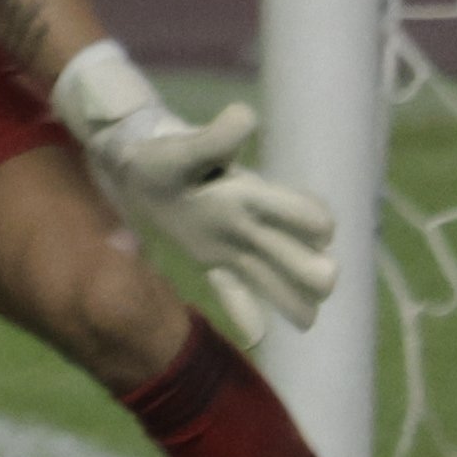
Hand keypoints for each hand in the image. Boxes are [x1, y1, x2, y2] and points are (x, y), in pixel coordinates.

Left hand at [53, 42, 336, 350]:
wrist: (130, 160)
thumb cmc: (159, 152)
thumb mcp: (182, 148)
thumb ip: (214, 139)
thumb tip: (245, 117)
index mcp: (249, 193)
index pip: (294, 207)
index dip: (308, 217)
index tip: (322, 230)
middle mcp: (249, 221)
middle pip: (290, 249)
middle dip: (307, 267)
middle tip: (325, 286)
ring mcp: (232, 242)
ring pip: (269, 274)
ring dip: (289, 296)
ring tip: (308, 323)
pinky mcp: (210, 258)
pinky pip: (233, 288)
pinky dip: (245, 311)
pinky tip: (257, 339)